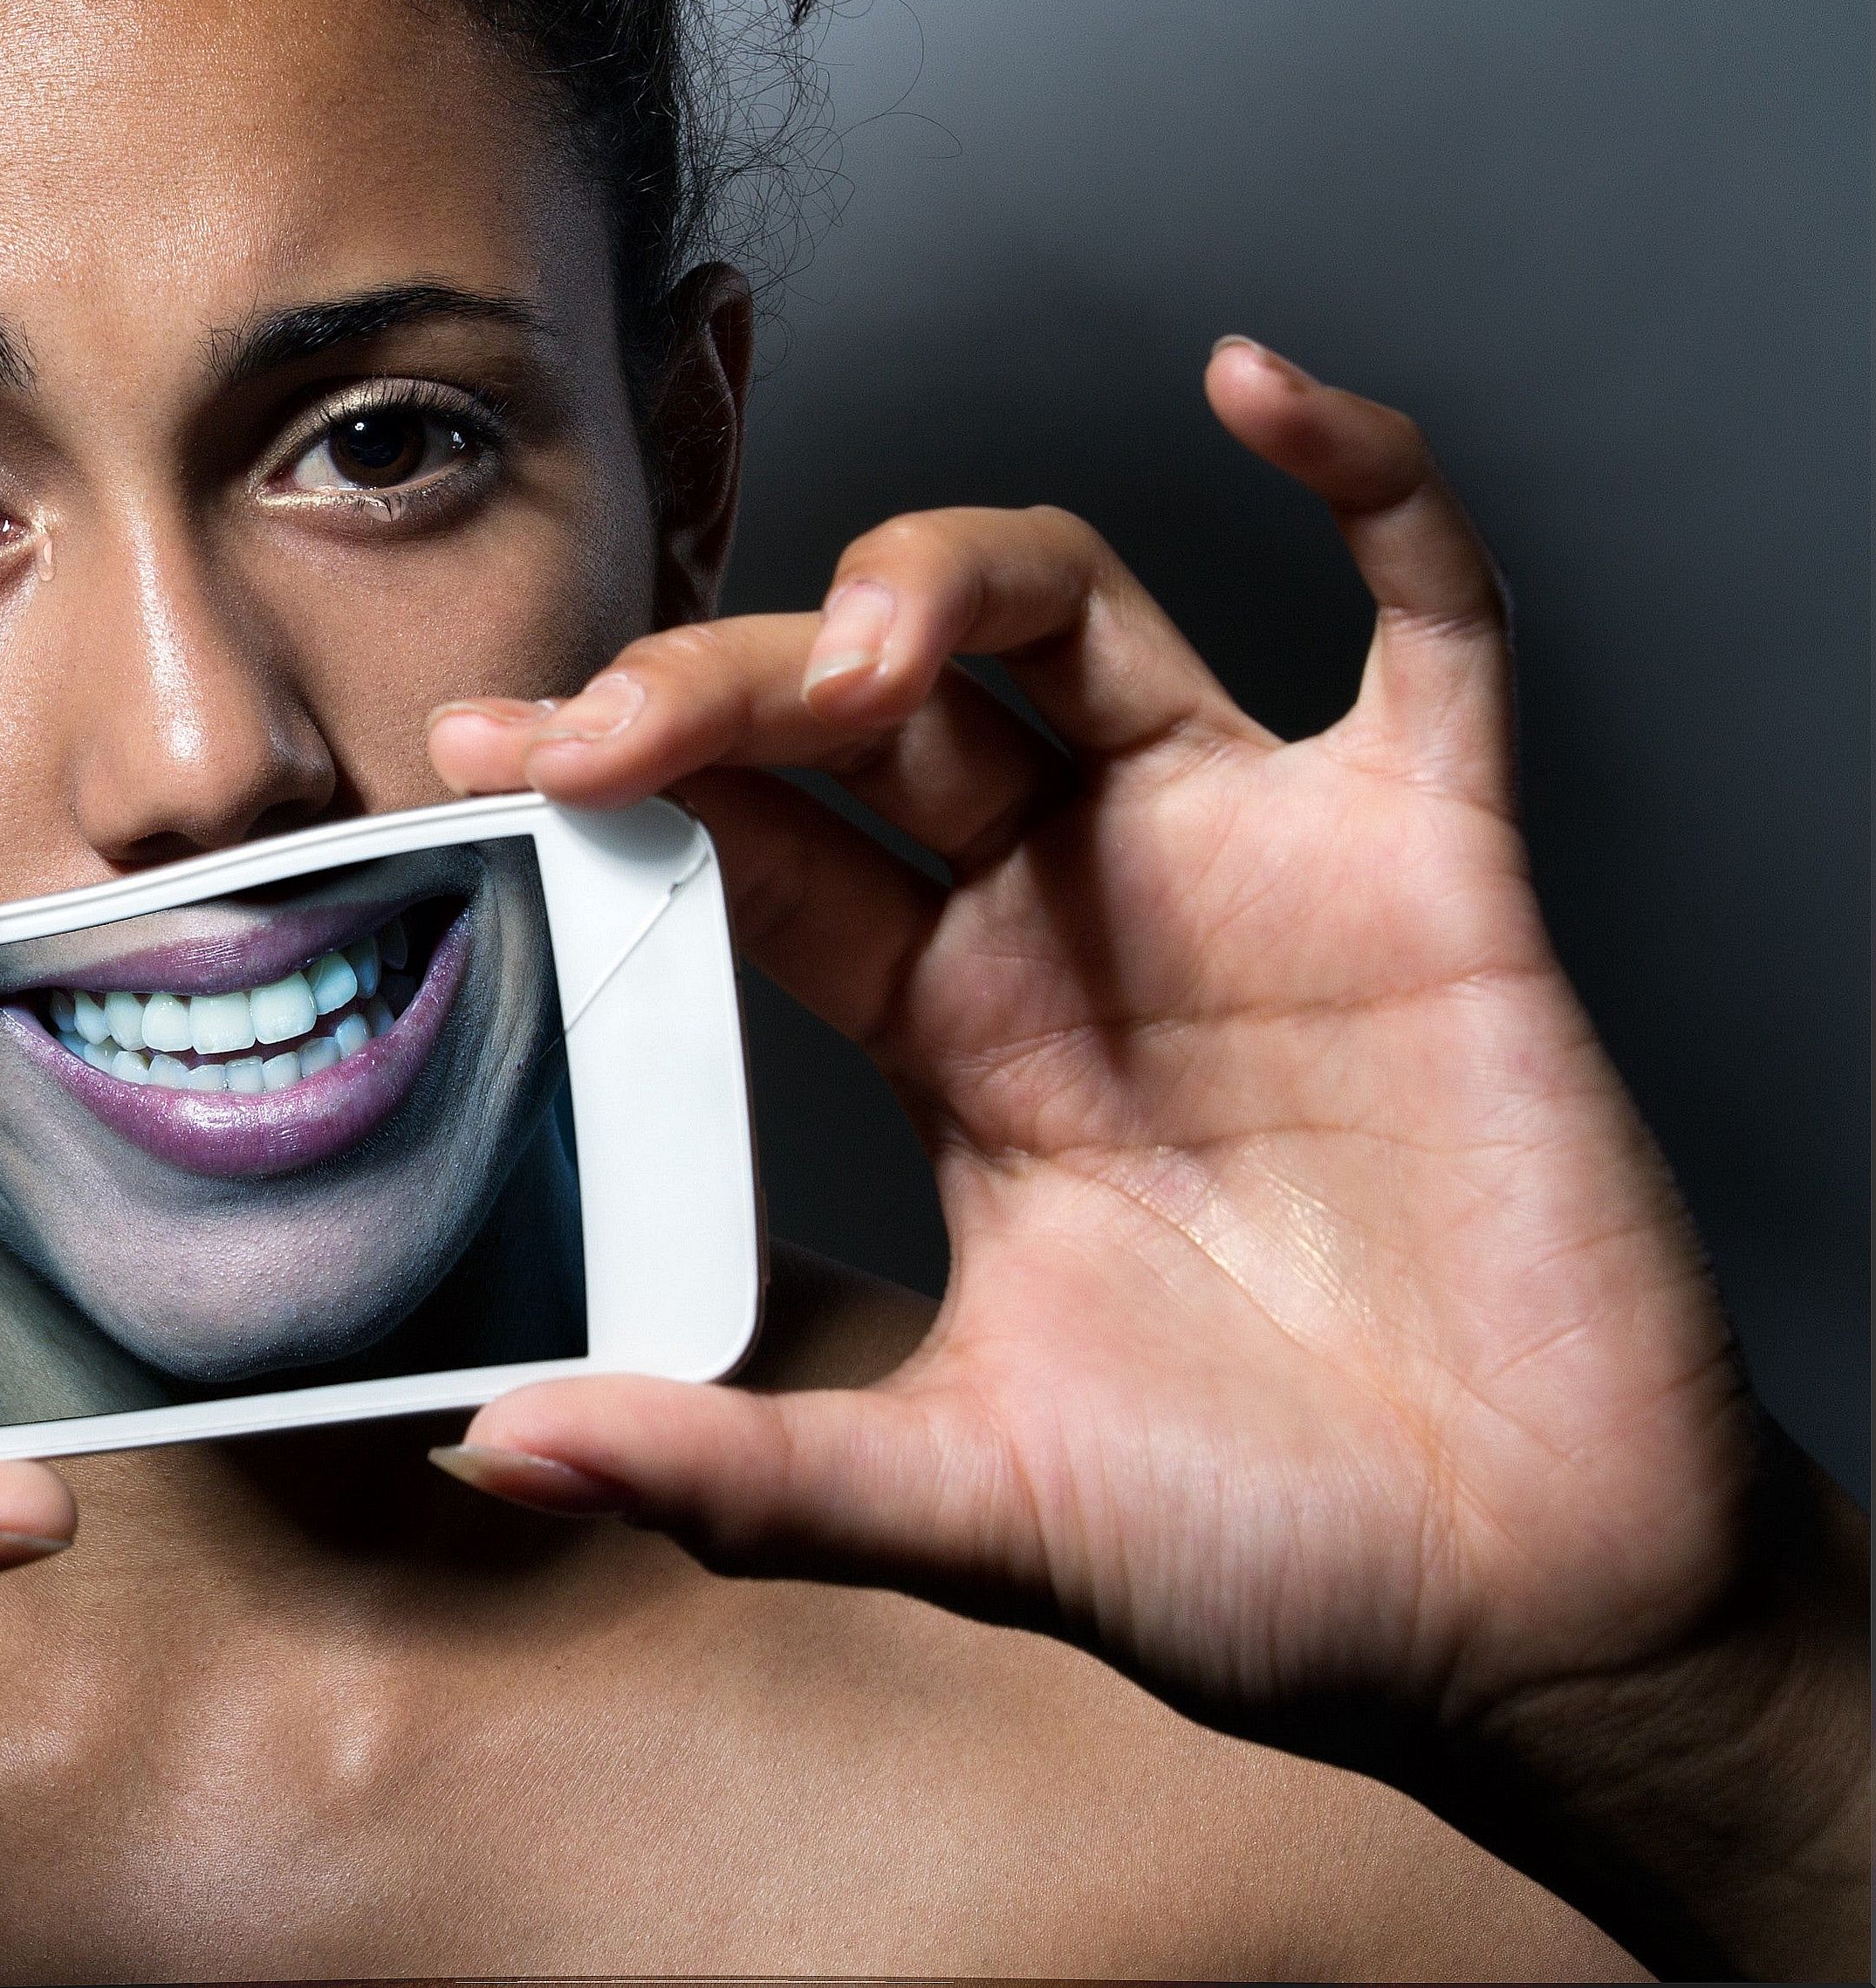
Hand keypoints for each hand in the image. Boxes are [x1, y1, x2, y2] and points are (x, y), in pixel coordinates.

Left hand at [426, 341, 1862, 1974]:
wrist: (1522, 1610)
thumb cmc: (1258, 1547)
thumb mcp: (957, 1497)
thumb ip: (731, 1467)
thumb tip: (491, 1453)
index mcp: (955, 1026)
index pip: (757, 841)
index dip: (624, 777)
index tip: (478, 750)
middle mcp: (1077, 912)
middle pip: (873, 704)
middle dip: (728, 681)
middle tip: (607, 724)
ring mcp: (1251, 867)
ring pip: (1080, 616)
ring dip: (949, 574)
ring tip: (851, 639)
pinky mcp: (1432, 867)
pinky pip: (1430, 628)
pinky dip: (1374, 487)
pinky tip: (1271, 391)